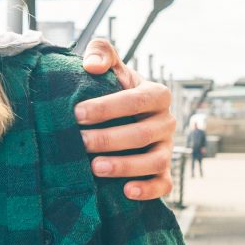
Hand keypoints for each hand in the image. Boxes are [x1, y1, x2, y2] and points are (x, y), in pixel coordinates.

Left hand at [76, 39, 175, 200]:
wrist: (123, 115)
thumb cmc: (114, 89)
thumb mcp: (110, 67)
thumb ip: (102, 52)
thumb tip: (91, 66)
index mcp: (157, 94)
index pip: (136, 100)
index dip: (108, 108)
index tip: (78, 113)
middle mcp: (166, 122)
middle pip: (143, 133)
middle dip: (110, 139)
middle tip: (80, 141)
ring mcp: (166, 148)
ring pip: (155, 161)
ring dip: (126, 166)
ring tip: (95, 167)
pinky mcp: (164, 172)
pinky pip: (164, 184)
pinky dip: (148, 189)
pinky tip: (126, 191)